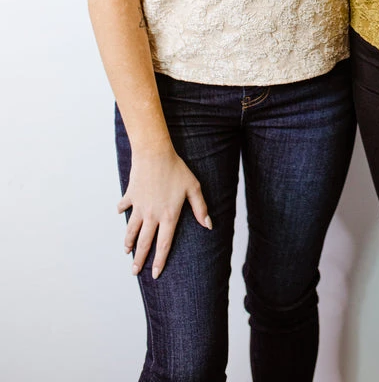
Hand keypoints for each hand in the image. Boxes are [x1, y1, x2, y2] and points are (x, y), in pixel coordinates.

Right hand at [118, 148, 211, 278]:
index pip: (164, 244)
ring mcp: (139, 206)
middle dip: (139, 259)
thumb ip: (200, 208)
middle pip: (145, 242)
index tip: (155, 274)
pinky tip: (120, 213)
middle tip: (134, 272)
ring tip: (127, 251)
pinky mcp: (131, 195)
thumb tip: (208, 225)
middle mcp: (152, 215)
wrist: (154, 153)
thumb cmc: (177, 169)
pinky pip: (124, 206)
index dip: (159, 261)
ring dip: (128, 242)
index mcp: (168, 215)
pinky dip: (121, 210)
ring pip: (132, 230)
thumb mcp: (193, 187)